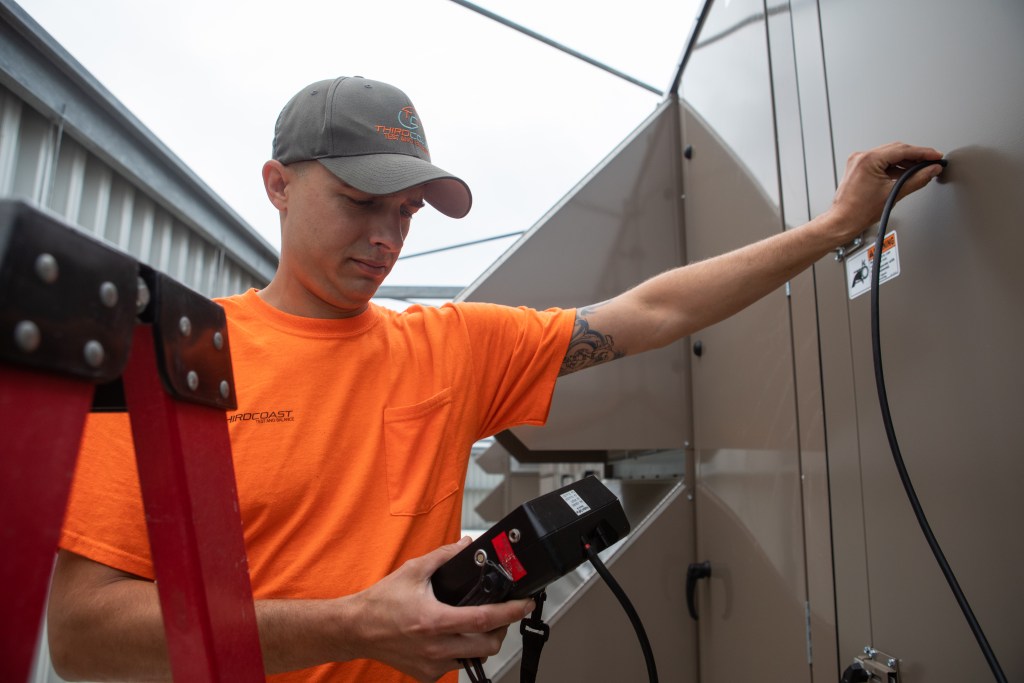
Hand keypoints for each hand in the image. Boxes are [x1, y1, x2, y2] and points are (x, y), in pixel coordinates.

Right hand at [342, 537, 534, 681]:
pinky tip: (454, 638)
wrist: (356, 629)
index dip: (511, 612)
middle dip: (502, 630)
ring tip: (478, 625)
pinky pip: (456, 667)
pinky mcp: (426, 675)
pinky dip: (462, 653)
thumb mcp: (413, 571)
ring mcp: (432, 665)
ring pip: (474, 659)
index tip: (525, 604)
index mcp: (435, 621)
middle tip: (502, 615)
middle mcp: (436, 647)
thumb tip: (467, 545)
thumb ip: (444, 557)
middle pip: (488, 645)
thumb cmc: (381, 603)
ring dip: (482, 643)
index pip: (485, 619)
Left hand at [827, 142, 944, 243]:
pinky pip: (881, 162)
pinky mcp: (858, 167)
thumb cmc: (860, 211)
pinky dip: (894, 166)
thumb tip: (931, 170)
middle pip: (896, 150)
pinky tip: (905, 173)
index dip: (923, 152)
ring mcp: (858, 161)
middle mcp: (861, 157)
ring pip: (889, 155)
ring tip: (921, 169)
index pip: (902, 150)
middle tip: (932, 162)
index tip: (935, 156)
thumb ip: (917, 179)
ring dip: (906, 161)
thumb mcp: (894, 193)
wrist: (843, 221)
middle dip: (916, 156)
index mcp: (868, 160)